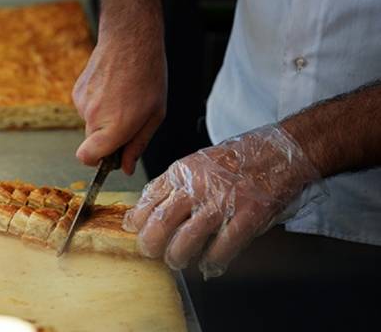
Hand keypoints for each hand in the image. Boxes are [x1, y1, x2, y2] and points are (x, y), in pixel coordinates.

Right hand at [72, 38, 165, 174]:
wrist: (130, 39)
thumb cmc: (147, 75)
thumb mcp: (155, 115)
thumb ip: (138, 145)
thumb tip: (126, 168)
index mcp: (115, 126)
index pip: (87, 158)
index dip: (96, 162)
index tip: (110, 156)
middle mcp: (94, 117)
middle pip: (92, 143)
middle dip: (107, 138)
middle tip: (128, 119)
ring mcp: (82, 103)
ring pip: (90, 124)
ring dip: (104, 118)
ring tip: (123, 97)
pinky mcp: (77, 91)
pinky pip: (86, 108)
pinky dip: (98, 103)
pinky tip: (112, 88)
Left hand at [122, 125, 321, 277]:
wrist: (280, 151)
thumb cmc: (237, 159)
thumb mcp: (196, 163)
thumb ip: (172, 185)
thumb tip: (144, 210)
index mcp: (182, 172)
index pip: (148, 199)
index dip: (136, 220)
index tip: (133, 231)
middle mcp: (198, 186)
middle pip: (161, 223)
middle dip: (150, 244)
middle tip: (150, 252)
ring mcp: (223, 202)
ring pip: (186, 240)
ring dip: (177, 256)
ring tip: (177, 260)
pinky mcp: (247, 216)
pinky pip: (222, 247)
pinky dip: (212, 261)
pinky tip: (209, 264)